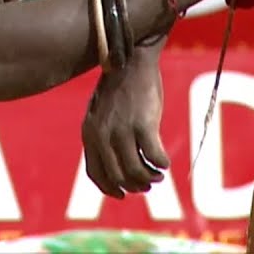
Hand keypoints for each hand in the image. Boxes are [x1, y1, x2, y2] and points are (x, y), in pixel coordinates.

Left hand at [81, 59, 169, 197]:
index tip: (123, 193)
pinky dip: (161, 164)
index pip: (95, 173)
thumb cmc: (121, 86)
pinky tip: (165, 162)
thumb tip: (119, 165)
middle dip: (134, 185)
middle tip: (148, 183)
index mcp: (89, 132)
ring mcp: (121, 130)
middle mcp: (102, 134)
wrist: (132, 59)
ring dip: (150, 178)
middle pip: (117, 177)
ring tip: (159, 175)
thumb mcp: (103, 113)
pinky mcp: (143, 124)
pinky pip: (154, 156)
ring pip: (136, 172)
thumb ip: (104, 136)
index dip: (109, 188)